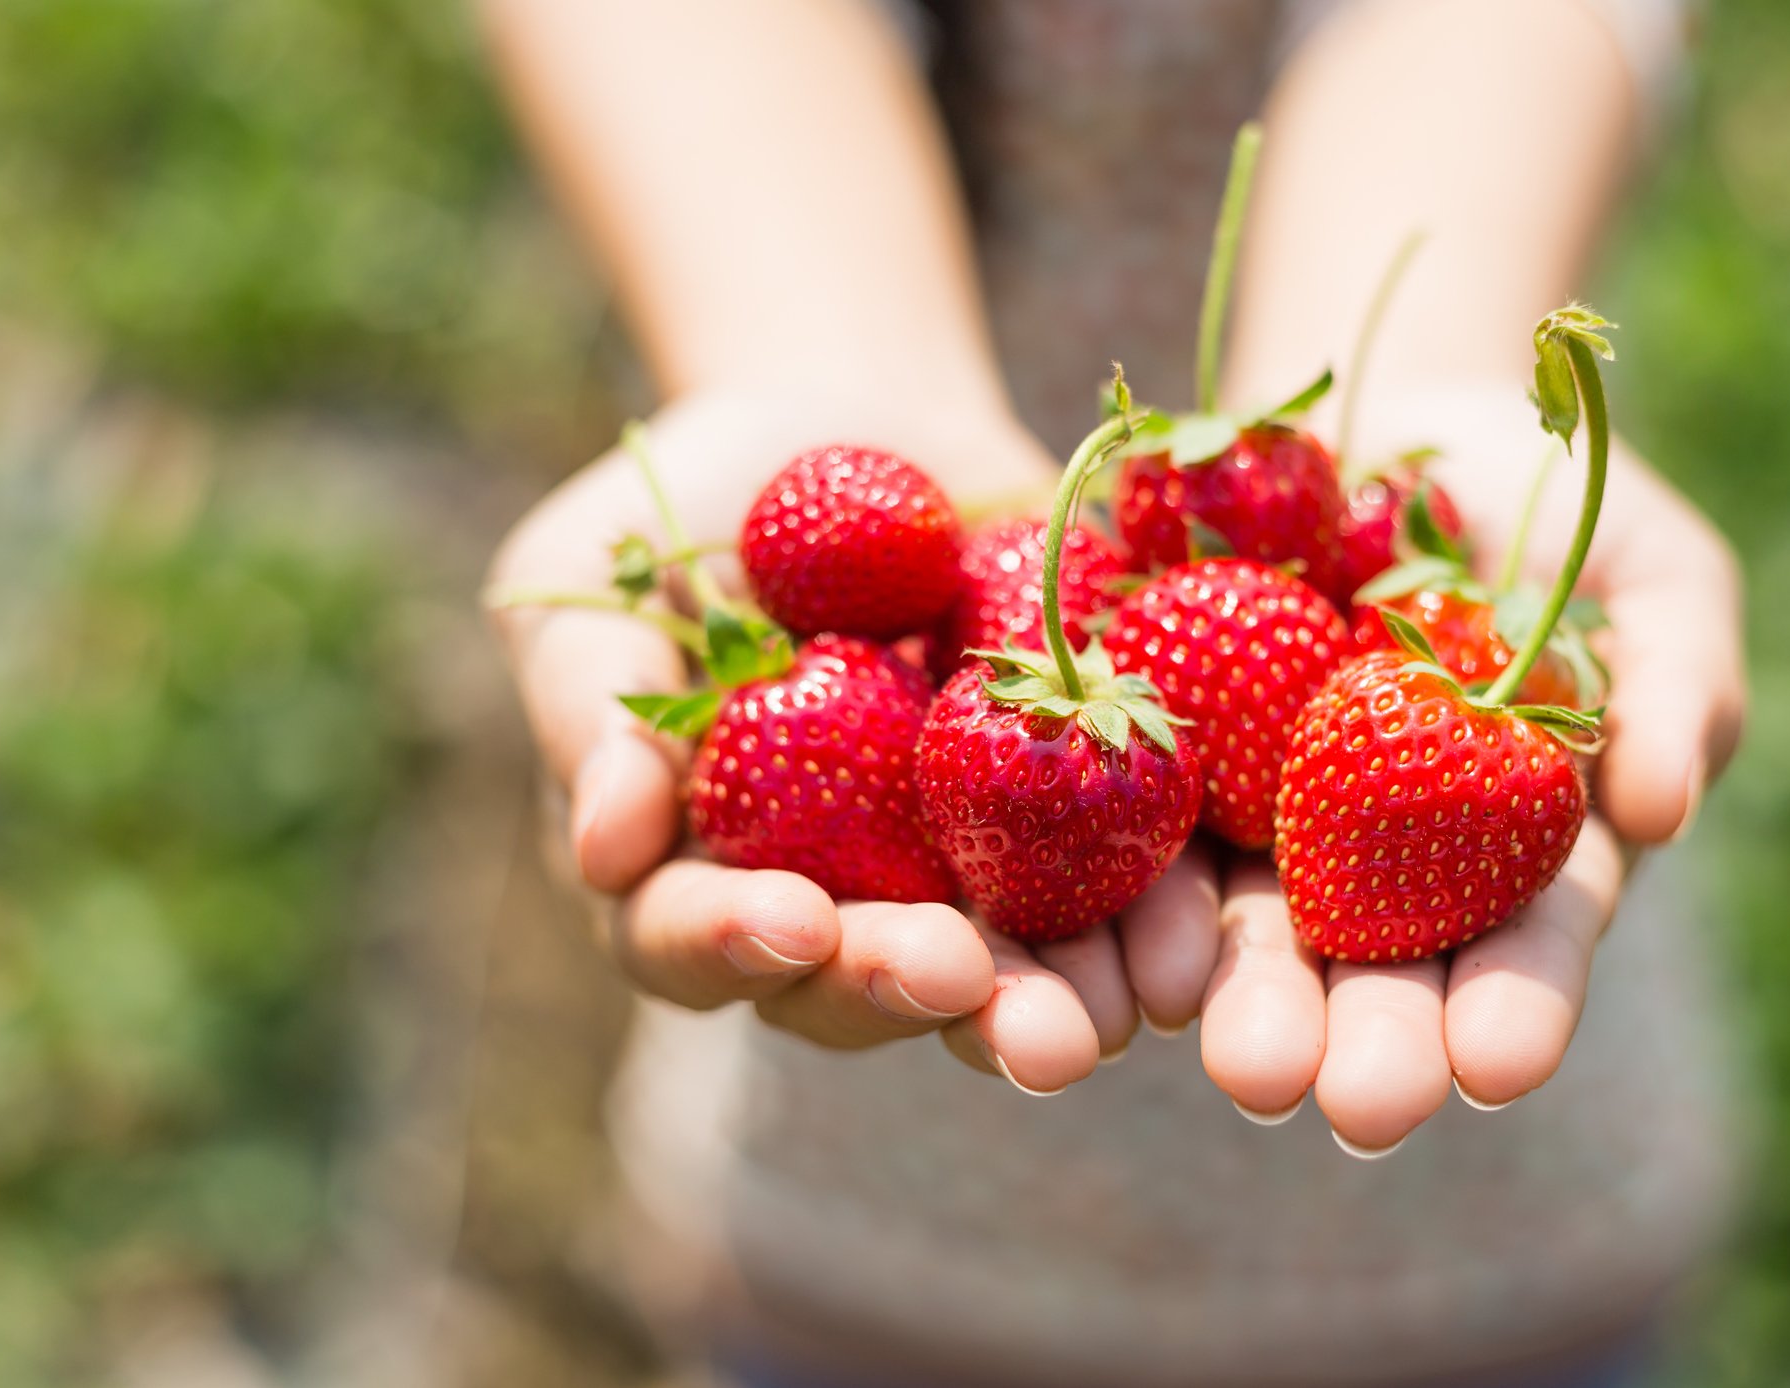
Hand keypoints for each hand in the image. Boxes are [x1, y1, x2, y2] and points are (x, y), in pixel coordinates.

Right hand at [483, 388, 1222, 1091]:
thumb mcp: (602, 578)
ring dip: (1046, 1005)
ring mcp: (962, 875)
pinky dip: (1160, 920)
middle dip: (907, 990)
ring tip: (1093, 1018)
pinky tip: (1192, 940)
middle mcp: (838, 905)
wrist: (867, 430)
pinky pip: (1126, 886)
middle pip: (860, 986)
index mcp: (702, 870)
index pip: (696, 941)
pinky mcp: (1080, 822)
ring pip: (1003, 976)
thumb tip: (604, 850)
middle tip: (958, 982)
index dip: (735, 942)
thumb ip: (597, 711)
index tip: (792, 917)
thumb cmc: (695, 508)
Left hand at [1195, 383, 1745, 1152]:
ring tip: (1244, 1066)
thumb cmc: (1555, 515)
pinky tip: (1131, 952)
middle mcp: (1381, 868)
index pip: (1520, 949)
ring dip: (1242, 1005)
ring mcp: (1264, 819)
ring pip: (1245, 932)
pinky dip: (1131, 896)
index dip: (1513, 1008)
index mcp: (1510, 856)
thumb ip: (1675, 688)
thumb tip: (1664, 813)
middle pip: (1375, 972)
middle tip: (1361, 1106)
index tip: (1497, 1064)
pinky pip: (1135, 833)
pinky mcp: (1164, 760)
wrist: (1393, 423)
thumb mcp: (1654, 578)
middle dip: (1368, 1044)